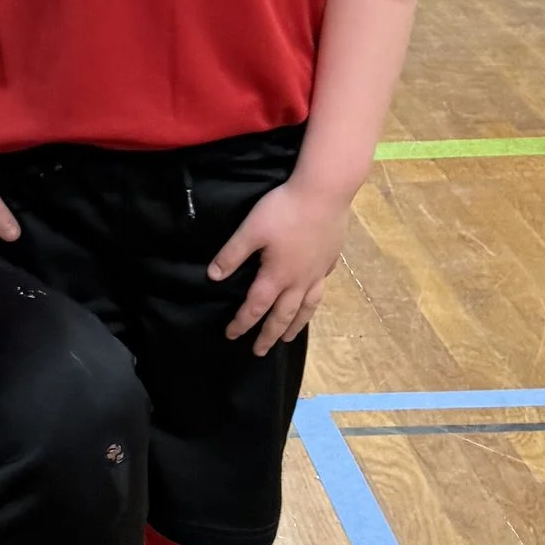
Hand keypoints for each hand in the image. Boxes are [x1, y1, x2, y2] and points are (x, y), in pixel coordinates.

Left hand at [208, 176, 351, 354]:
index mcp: (276, 275)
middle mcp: (299, 280)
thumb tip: (214, 277)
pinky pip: (321, 288)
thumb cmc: (284, 209)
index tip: (231, 336)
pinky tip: (312, 299)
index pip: (255, 307)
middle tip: (260, 351)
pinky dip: (314, 300)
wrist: (325, 193)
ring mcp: (317, 272)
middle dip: (269, 335)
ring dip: (296, 325)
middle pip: (283, 315)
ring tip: (289, 338)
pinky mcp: (330, 259)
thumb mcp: (251, 230)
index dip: (242, 323)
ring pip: (306, 307)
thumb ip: (232, 255)